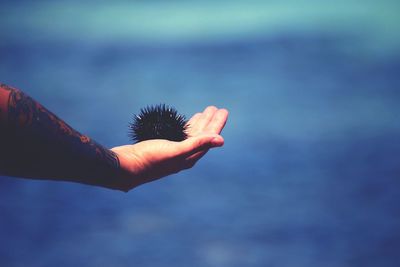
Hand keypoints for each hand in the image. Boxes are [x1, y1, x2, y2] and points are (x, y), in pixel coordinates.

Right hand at [111, 106, 228, 190]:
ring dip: (198, 123)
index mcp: (190, 157)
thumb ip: (198, 144)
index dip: (216, 125)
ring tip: (204, 112)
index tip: (223, 111)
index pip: (208, 138)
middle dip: (209, 122)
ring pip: (190, 134)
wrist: (127, 167)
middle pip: (201, 135)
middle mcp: (183, 155)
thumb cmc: (150, 159)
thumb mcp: (176, 150)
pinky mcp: (162, 147)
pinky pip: (179, 134)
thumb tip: (221, 140)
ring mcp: (173, 151)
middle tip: (216, 108)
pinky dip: (185, 126)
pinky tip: (184, 121)